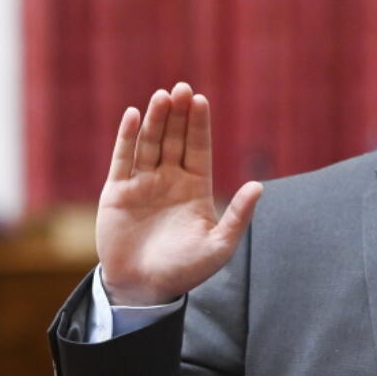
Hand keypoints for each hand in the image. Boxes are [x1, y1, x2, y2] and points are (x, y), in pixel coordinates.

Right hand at [96, 82, 262, 305]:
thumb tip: (259, 186)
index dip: (199, 124)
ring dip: (156, 120)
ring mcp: (142, 183)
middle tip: (183, 87)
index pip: (198, 148)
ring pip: (150, 143)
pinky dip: (126, 137)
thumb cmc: (186, 269)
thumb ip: (238, 215)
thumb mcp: (219, 245)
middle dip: (179, 114)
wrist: (145, 288)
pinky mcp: (117, 192)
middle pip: (175, 138)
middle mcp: (169, 179)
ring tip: (162, 96)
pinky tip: (133, 116)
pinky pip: (122, 160)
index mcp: (195, 187)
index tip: (202, 100)